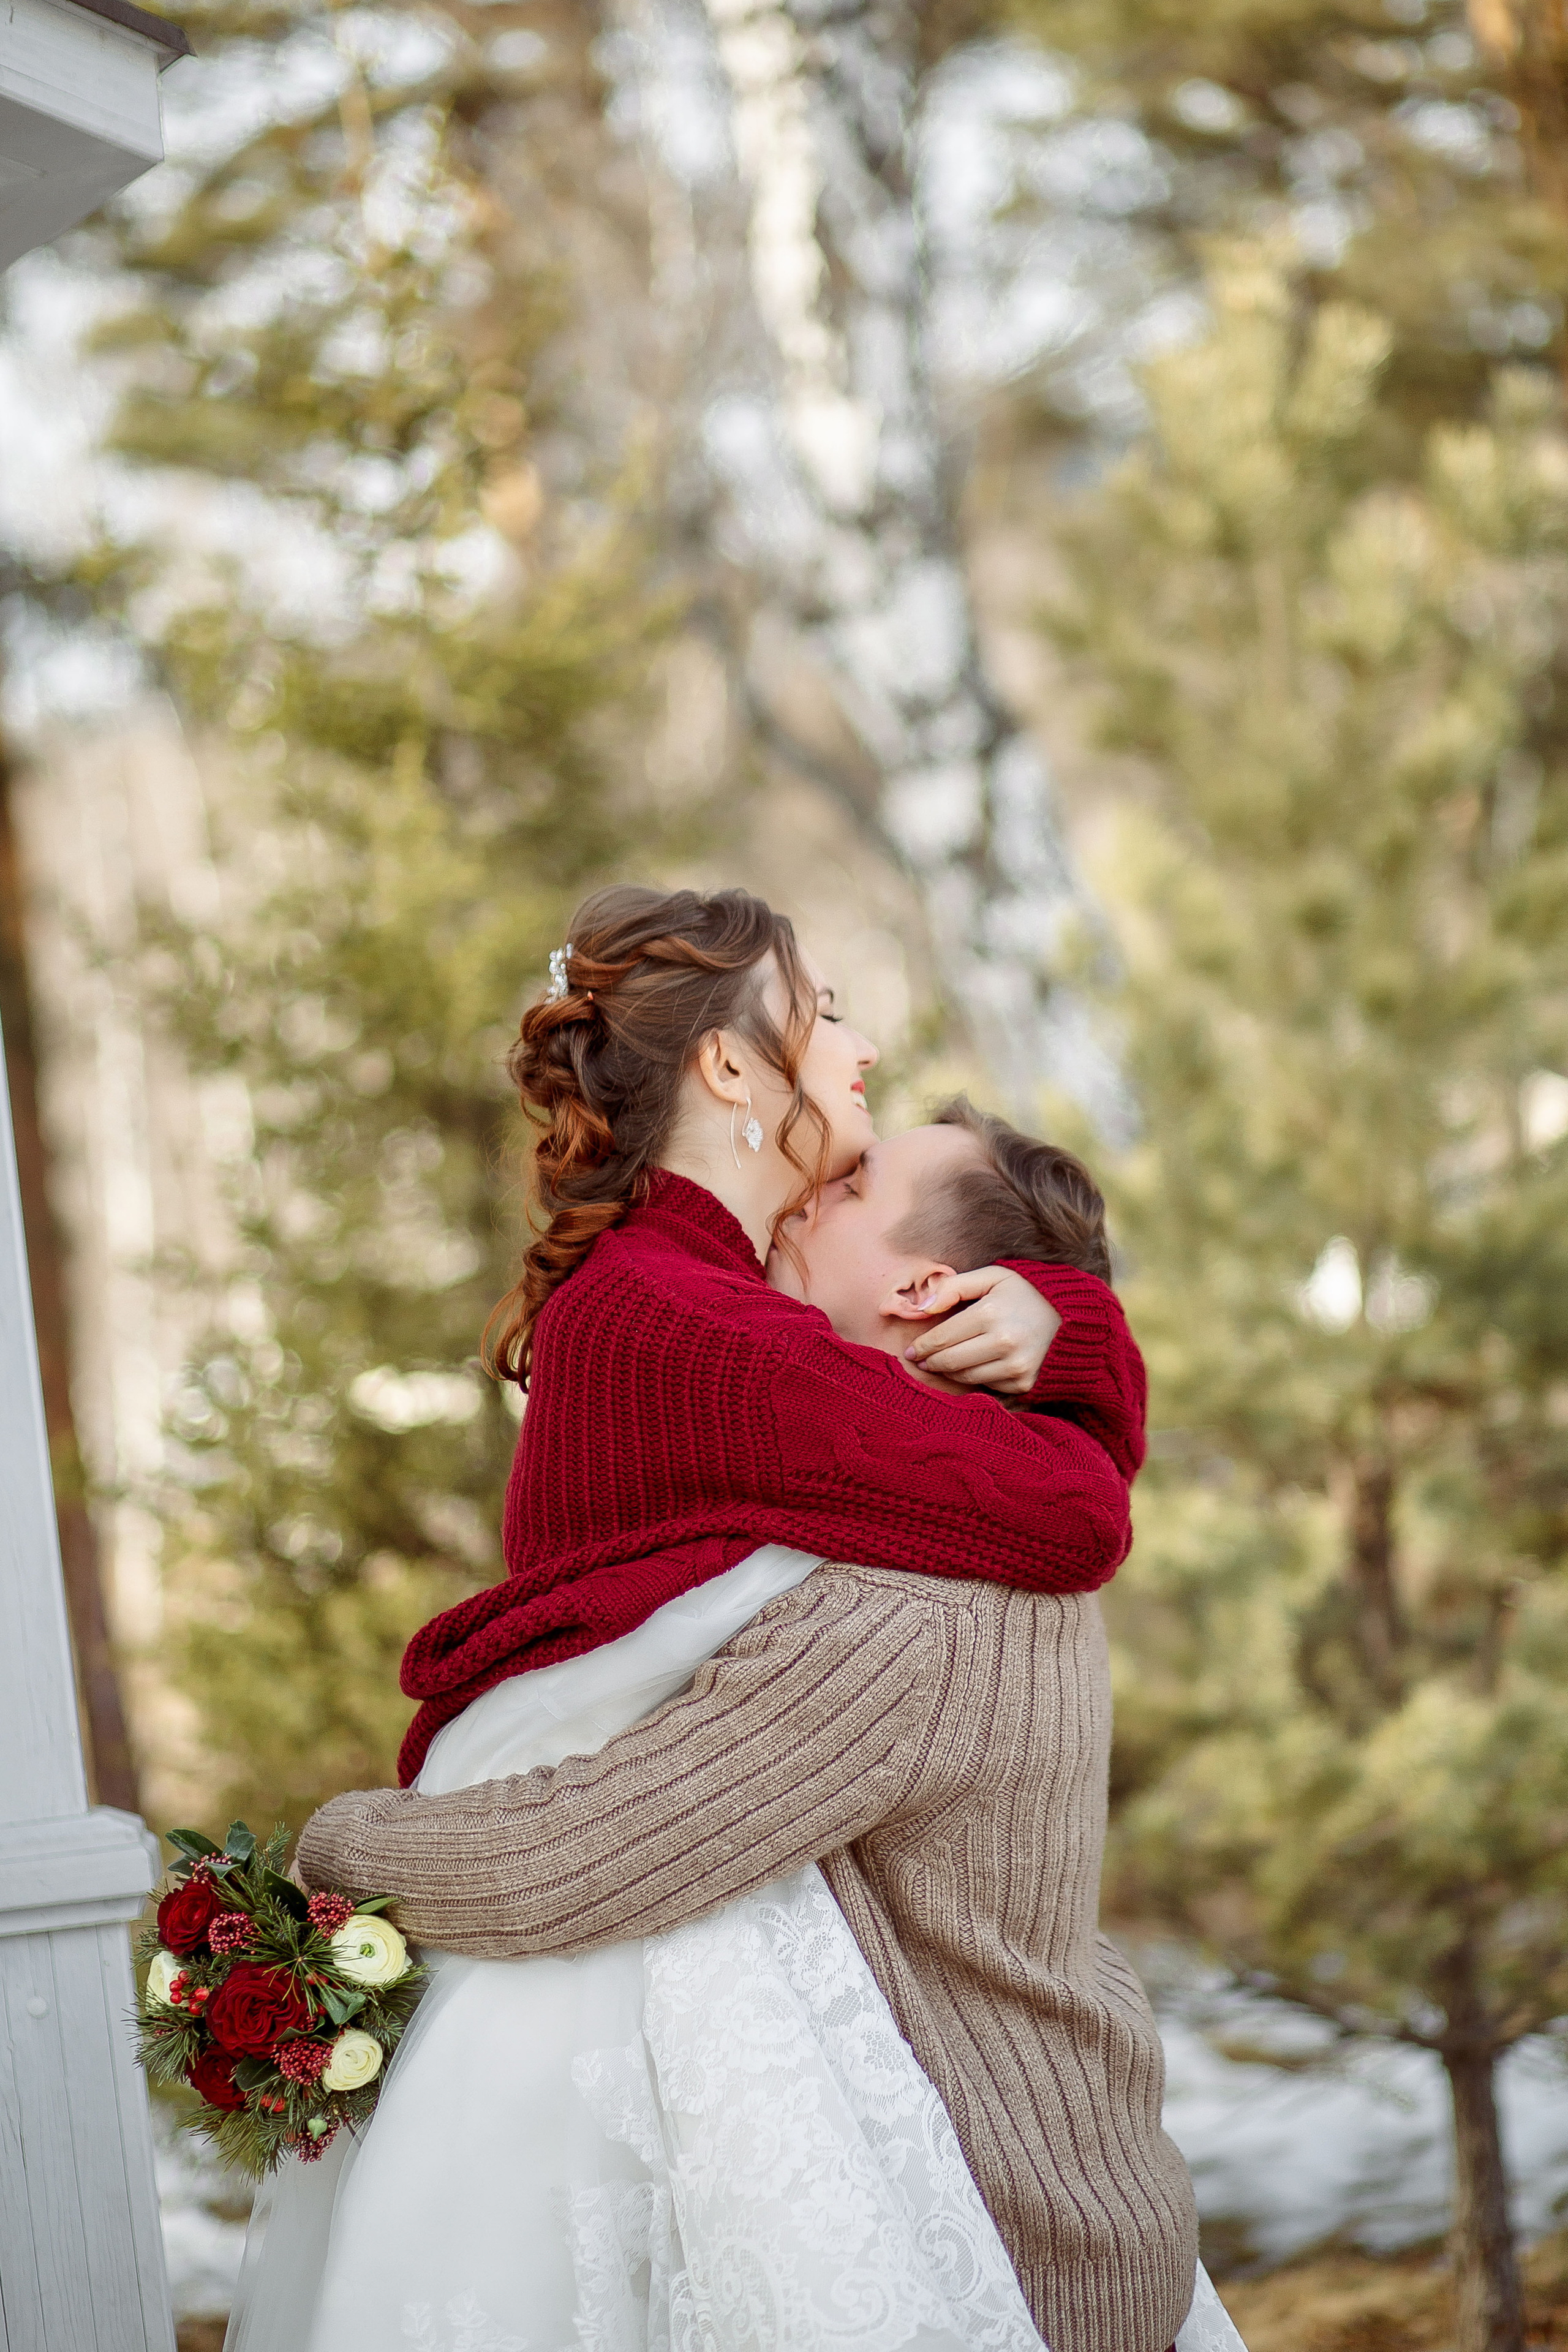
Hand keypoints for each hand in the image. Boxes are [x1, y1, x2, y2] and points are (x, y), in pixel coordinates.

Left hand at [898, 1267, 1060, 1394]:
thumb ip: (955, 1287)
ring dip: (949, 1373)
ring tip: (942, 1364)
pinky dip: (976, 1379)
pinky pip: (989, 1387)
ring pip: (966, 1378)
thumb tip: (921, 1307)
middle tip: (920, 1361)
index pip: (943, 1338)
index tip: (911, 1350)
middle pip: (950, 1362)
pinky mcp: (1026, 1383)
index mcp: (990, 1314)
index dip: (922, 1346)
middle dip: (930, 1362)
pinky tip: (972, 1368)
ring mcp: (1016, 1367)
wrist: (1076, 1316)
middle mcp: (1004, 1343)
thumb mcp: (993, 1277)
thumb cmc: (1028, 1293)